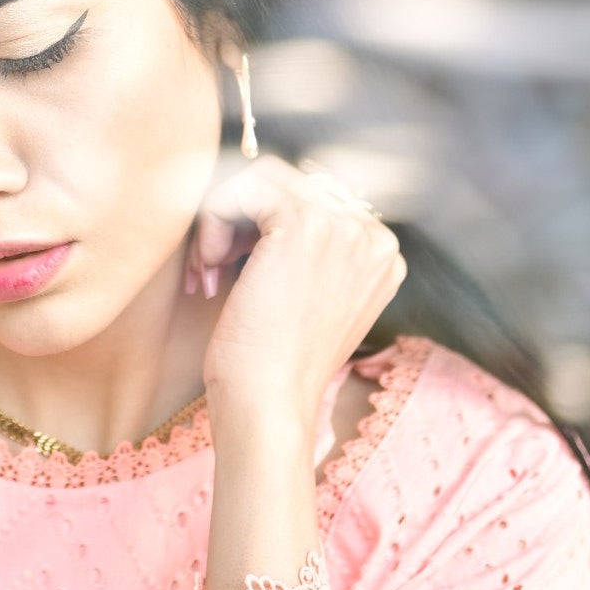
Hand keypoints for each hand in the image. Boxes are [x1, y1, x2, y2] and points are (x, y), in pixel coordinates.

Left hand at [189, 155, 404, 444]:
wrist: (269, 409)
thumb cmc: (274, 366)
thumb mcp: (305, 298)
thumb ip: (305, 249)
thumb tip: (256, 196)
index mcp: (381, 253)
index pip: (311, 199)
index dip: (259, 227)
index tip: (232, 270)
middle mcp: (375, 234)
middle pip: (287, 184)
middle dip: (238, 221)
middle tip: (211, 270)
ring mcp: (346, 226)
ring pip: (262, 180)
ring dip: (222, 220)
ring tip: (208, 270)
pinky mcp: (306, 223)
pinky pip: (241, 189)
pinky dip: (211, 223)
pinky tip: (208, 271)